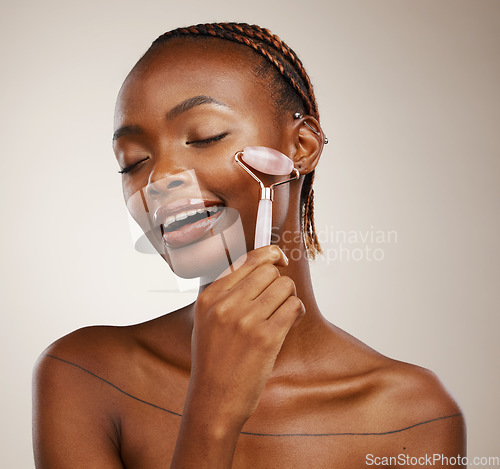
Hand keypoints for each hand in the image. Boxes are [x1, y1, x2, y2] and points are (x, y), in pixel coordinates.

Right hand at [187, 245, 304, 430]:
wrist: (213, 400)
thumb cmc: (213, 360)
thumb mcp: (207, 320)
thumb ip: (227, 292)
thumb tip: (262, 266)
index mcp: (209, 297)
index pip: (248, 260)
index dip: (271, 255)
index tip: (280, 260)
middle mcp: (226, 304)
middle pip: (270, 270)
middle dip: (279, 282)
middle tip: (278, 299)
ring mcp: (246, 320)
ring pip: (285, 285)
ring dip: (289, 297)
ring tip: (282, 313)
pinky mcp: (266, 338)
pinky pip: (294, 306)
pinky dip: (297, 312)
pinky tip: (289, 323)